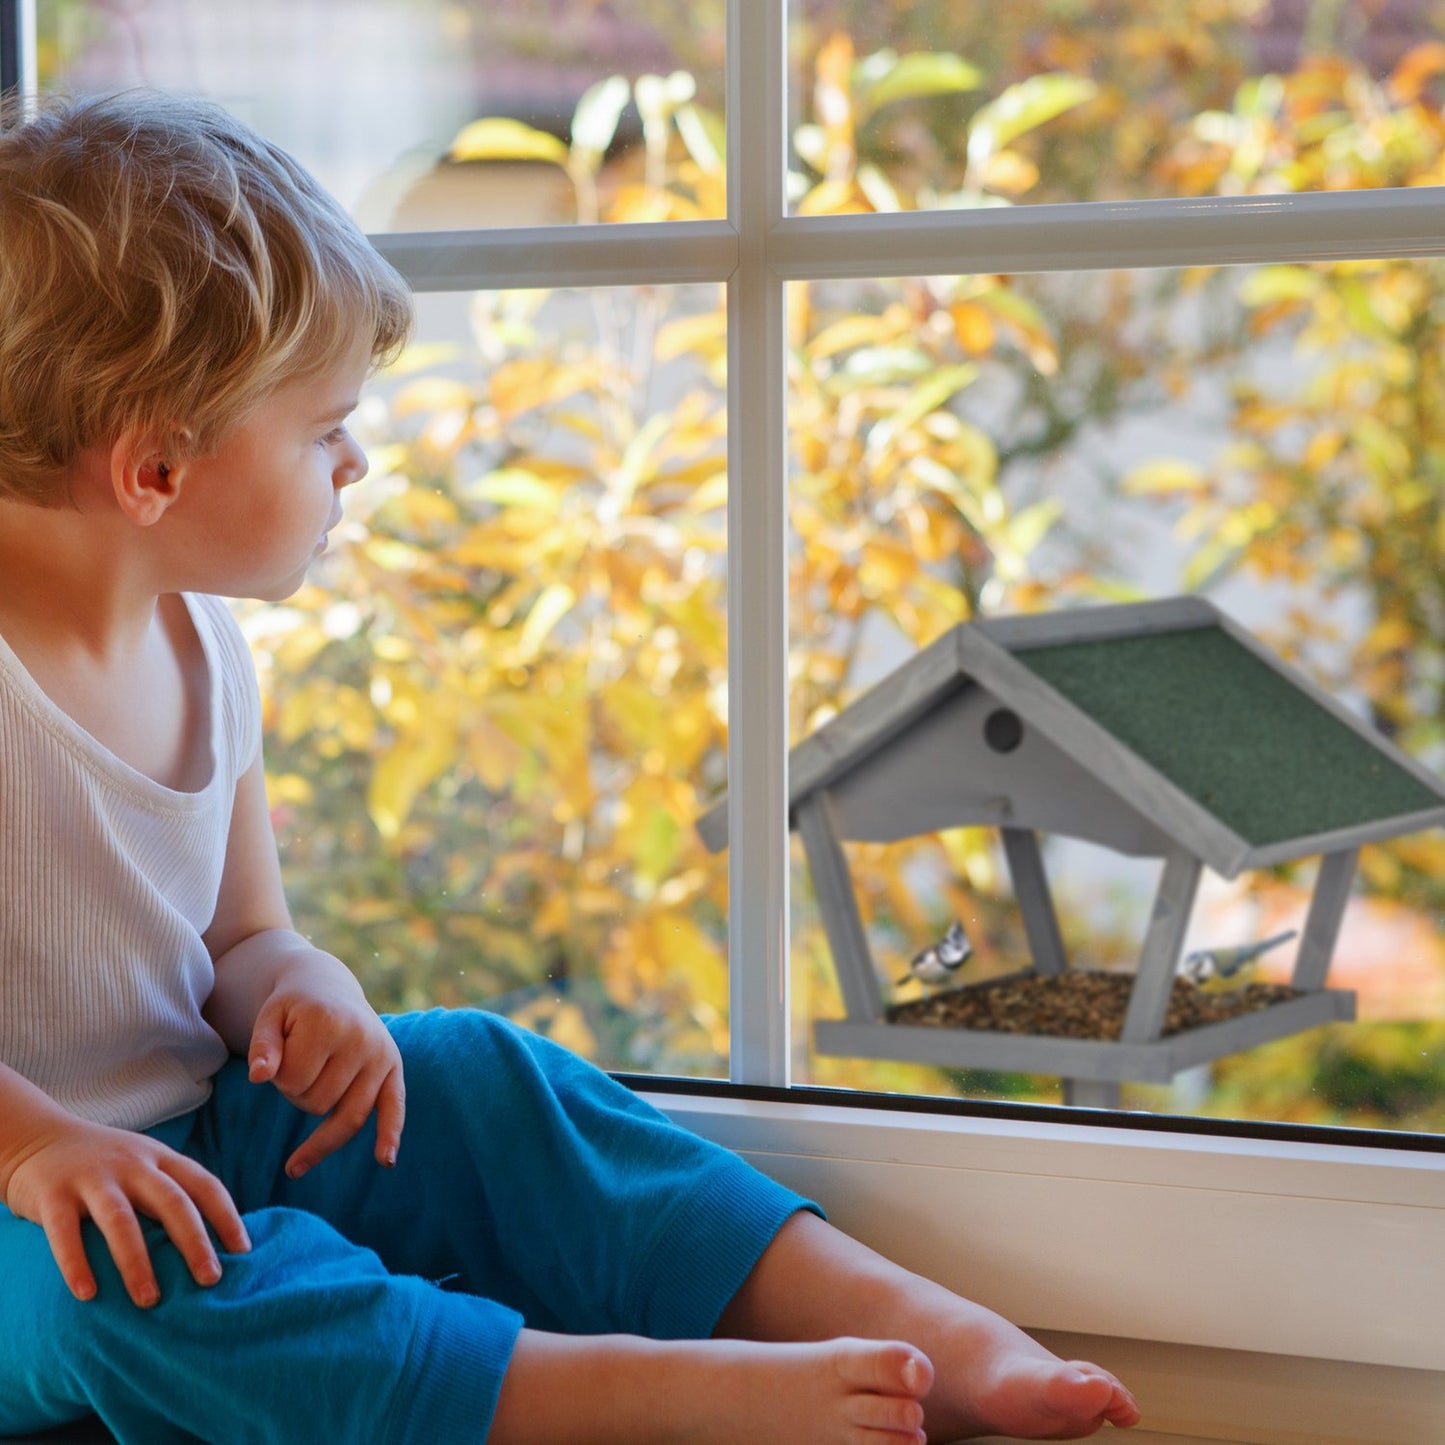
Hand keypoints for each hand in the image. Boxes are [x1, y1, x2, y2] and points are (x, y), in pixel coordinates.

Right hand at [3, 1118, 250, 1307]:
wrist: (37, 1138)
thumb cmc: (103, 1164)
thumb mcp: (143, 1166)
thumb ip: (169, 1193)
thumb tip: (208, 1243)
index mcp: (160, 1159)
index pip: (204, 1184)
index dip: (226, 1216)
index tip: (243, 1250)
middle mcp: (132, 1164)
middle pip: (172, 1202)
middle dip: (194, 1241)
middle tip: (210, 1279)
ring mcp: (92, 1177)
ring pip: (121, 1220)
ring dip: (137, 1261)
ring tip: (150, 1300)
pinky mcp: (52, 1194)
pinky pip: (65, 1232)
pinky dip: (76, 1263)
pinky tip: (87, 1294)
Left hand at [247, 973, 404, 1179]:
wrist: (329, 988)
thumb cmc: (294, 1008)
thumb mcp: (270, 1017)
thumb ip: (262, 1046)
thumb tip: (259, 1077)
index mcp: (329, 1022)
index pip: (292, 1081)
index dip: (277, 1077)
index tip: (279, 1053)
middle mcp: (362, 1039)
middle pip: (318, 1103)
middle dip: (298, 1092)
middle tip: (298, 1060)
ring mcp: (382, 1055)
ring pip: (346, 1116)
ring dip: (321, 1107)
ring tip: (315, 1078)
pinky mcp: (394, 1068)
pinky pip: (394, 1109)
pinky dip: (389, 1135)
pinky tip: (385, 1161)